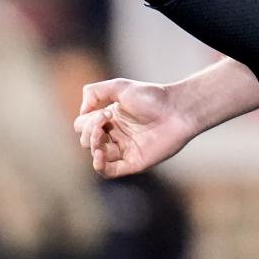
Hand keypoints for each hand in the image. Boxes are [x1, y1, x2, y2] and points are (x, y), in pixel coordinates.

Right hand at [75, 77, 198, 178]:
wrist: (177, 110)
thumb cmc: (152, 97)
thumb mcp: (119, 86)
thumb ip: (95, 92)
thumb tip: (82, 111)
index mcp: (110, 119)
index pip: (83, 126)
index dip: (87, 121)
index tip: (105, 112)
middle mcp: (115, 136)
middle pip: (86, 141)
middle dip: (90, 131)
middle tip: (107, 119)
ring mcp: (123, 151)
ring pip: (96, 156)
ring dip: (93, 145)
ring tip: (102, 133)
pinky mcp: (133, 163)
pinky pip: (109, 172)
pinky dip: (100, 166)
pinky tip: (99, 155)